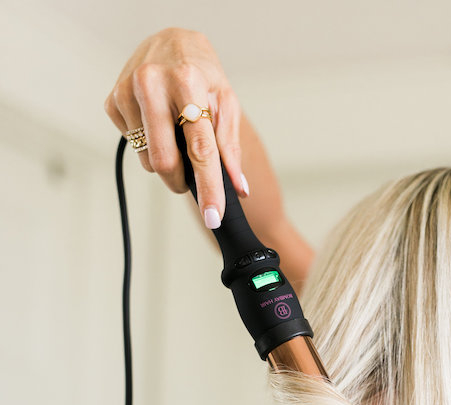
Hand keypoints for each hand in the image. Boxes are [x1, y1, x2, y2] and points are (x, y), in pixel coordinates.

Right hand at [104, 27, 245, 225]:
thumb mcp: (225, 101)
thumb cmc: (201, 73)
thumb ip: (230, 146)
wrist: (170, 42)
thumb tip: (238, 188)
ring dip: (166, 161)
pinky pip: (134, 147)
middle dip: (180, 181)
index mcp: (187, 81)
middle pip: (164, 161)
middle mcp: (152, 83)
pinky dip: (149, 145)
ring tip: (174, 133)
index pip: (200, 148)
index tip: (212, 216)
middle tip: (191, 179)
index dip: (208, 187)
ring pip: (148, 160)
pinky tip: (156, 122)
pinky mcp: (112, 102)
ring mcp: (127, 92)